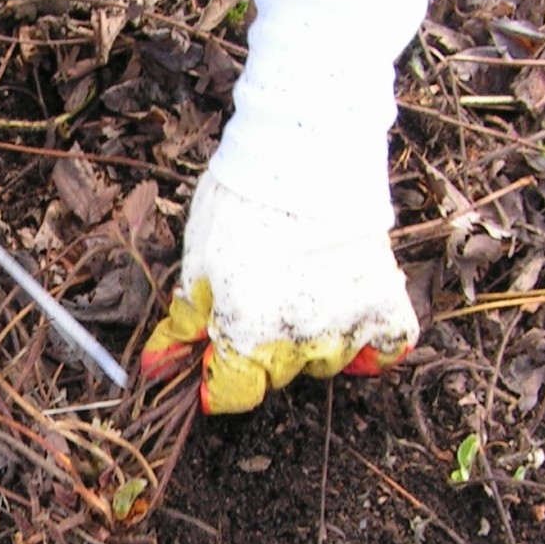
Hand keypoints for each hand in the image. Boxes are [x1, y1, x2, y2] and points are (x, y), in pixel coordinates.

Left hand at [140, 174, 417, 413]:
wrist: (306, 150)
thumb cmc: (241, 201)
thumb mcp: (197, 262)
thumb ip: (184, 323)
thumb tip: (157, 368)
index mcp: (248, 332)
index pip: (234, 393)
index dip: (217, 380)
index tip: (215, 358)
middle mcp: (300, 339)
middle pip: (277, 376)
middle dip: (259, 352)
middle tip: (258, 301)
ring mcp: (348, 324)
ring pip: (327, 364)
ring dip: (310, 343)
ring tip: (299, 294)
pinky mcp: (386, 301)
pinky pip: (388, 347)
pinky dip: (370, 345)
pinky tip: (345, 319)